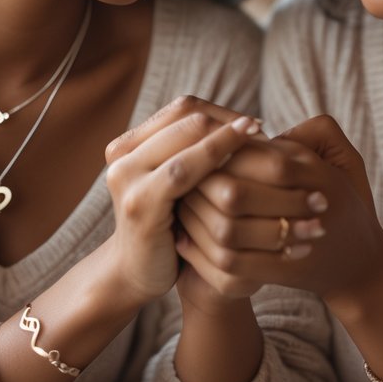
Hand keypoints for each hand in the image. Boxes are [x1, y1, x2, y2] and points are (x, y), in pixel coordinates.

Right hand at [100, 96, 259, 306]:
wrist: (138, 273)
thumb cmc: (171, 226)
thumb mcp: (181, 184)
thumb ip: (198, 153)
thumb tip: (251, 124)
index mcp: (131, 143)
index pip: (183, 108)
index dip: (221, 111)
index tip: (254, 122)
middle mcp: (122, 153)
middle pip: (184, 117)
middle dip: (226, 120)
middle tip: (260, 127)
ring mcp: (127, 176)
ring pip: (185, 137)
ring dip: (226, 135)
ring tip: (258, 136)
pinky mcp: (140, 201)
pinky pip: (182, 170)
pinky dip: (215, 158)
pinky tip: (241, 166)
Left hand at [176, 114, 382, 304]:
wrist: (357, 264)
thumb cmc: (344, 201)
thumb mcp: (340, 158)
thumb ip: (310, 134)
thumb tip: (264, 129)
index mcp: (320, 175)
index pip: (262, 158)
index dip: (228, 150)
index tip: (203, 143)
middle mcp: (308, 212)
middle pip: (234, 194)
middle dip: (201, 183)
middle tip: (181, 173)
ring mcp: (290, 248)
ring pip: (226, 231)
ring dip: (196, 215)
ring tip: (180, 200)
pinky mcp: (275, 277)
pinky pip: (229, 264)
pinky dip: (202, 251)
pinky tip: (184, 236)